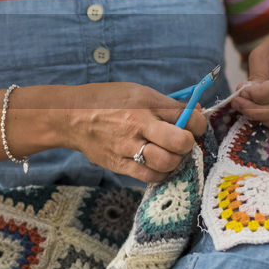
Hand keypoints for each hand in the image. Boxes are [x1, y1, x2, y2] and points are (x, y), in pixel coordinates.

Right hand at [61, 82, 207, 183]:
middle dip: (188, 144)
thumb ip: (167, 104)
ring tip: (169, 155)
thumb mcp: (138, 92)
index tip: (195, 127)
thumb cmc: (107, 101)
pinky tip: (156, 165)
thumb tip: (196, 113)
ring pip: (166, 163)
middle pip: (180, 142)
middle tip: (182, 143)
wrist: (70, 116)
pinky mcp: (118, 164)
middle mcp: (137, 125)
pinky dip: (159, 173)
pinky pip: (149, 176)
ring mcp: (127, 147)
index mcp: (145, 103)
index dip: (198, 124)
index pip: (186, 117)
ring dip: (175, 161)